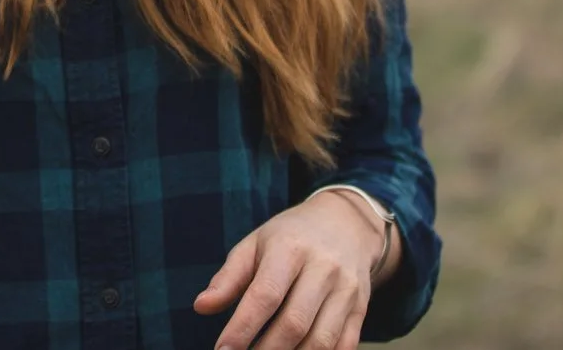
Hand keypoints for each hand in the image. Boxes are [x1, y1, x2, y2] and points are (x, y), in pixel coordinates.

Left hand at [194, 194, 386, 349]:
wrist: (347, 223)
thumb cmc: (291, 236)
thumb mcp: (256, 243)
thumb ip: (229, 277)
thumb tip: (202, 307)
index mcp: (290, 248)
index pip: (265, 294)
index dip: (242, 328)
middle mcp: (323, 268)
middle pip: (294, 322)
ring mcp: (346, 290)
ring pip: (321, 340)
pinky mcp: (361, 308)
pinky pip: (344, 345)